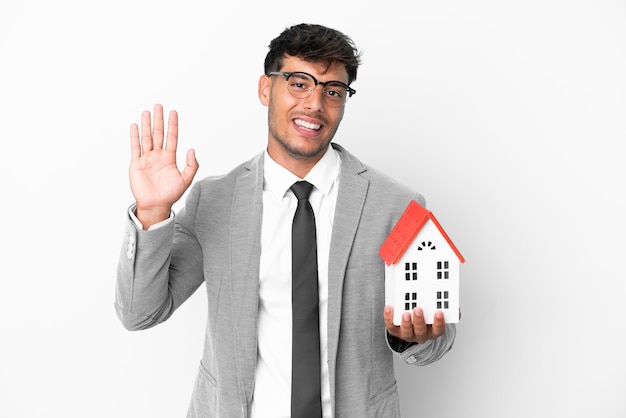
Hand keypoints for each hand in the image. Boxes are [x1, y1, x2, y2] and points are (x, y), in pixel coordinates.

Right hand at [129, 104, 198, 227]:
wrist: (156, 205)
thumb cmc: (171, 194)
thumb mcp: (186, 179)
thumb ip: (191, 165)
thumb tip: (192, 149)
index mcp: (170, 158)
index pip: (172, 137)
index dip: (173, 125)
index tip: (173, 112)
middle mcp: (158, 156)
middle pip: (158, 134)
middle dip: (159, 120)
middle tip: (159, 106)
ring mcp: (147, 159)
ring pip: (147, 137)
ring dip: (146, 124)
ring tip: (146, 112)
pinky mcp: (136, 164)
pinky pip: (135, 147)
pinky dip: (135, 137)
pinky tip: (135, 126)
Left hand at [383, 306, 445, 344]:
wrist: (412, 326)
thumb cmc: (427, 317)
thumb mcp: (436, 313)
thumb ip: (447, 309)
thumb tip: (453, 302)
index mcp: (432, 331)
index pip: (438, 330)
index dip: (439, 323)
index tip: (438, 312)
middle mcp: (420, 334)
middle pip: (421, 332)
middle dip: (419, 321)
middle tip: (418, 310)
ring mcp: (408, 334)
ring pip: (407, 332)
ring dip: (406, 323)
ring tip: (405, 313)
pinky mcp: (395, 331)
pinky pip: (391, 327)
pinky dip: (389, 318)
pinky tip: (389, 308)